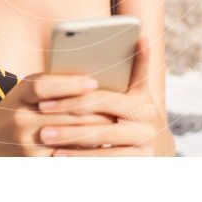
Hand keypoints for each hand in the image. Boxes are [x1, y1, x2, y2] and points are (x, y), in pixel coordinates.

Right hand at [0, 72, 116, 155]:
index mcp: (18, 95)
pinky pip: (66, 154)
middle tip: (118, 104)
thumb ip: (51, 85)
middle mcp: (20, 119)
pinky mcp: (35, 163)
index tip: (94, 82)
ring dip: (94, 129)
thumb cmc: (15, 112)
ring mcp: (27, 144)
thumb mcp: (24, 94)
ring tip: (114, 121)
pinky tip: (99, 143)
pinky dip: (84, 148)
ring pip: (69, 135)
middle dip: (93, 109)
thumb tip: (90, 80)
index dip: (69, 83)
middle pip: (62, 113)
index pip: (41, 86)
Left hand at [37, 37, 165, 155]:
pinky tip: (60, 157)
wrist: (161, 149)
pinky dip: (80, 160)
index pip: (100, 99)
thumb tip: (142, 36)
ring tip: (47, 141)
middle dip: (67, 126)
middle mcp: (146, 125)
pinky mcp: (138, 165)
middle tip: (41, 130)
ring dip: (70, 144)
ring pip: (100, 146)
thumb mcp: (141, 91)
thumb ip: (139, 66)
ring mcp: (143, 148)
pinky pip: (104, 163)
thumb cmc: (140, 113)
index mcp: (142, 102)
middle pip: (99, 125)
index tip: (43, 103)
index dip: (71, 101)